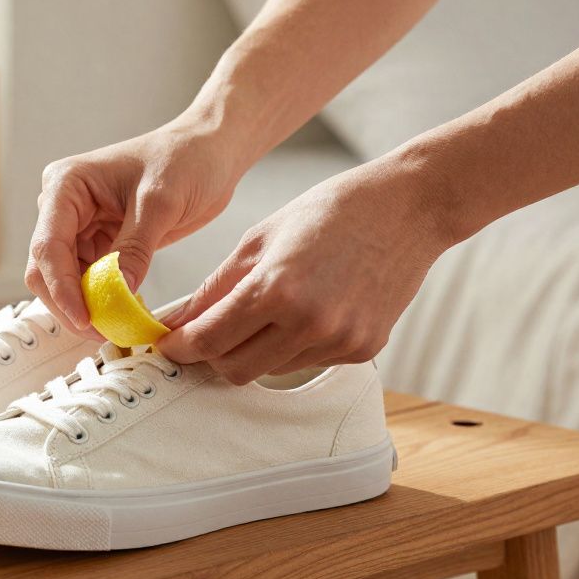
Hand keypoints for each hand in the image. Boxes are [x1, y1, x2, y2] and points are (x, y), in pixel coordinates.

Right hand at [26, 121, 244, 333]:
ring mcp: (79, 226)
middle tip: (103, 331)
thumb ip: (135, 249)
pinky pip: (89, 280)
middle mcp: (63, 207)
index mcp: (66, 185)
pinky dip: (102, 299)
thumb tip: (117, 294)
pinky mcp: (99, 242)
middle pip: (46, 269)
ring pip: (65, 280)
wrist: (208, 152)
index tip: (85, 320)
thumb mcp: (161, 203)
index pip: (48, 246)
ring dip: (86, 305)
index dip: (61, 288)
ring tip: (118, 325)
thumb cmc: (185, 159)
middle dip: (70, 302)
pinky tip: (124, 310)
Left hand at [155, 159, 453, 382]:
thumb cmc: (332, 210)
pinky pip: (307, 362)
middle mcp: (309, 323)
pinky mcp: (362, 350)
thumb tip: (178, 320)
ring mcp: (339, 341)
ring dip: (253, 350)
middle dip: (212, 355)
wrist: (409, 207)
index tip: (168, 342)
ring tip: (264, 311)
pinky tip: (305, 311)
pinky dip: (291, 346)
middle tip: (206, 331)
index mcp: (276, 288)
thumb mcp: (260, 238)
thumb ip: (216, 287)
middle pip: (234, 369)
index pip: (208, 340)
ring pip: (270, 370)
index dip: (180, 346)